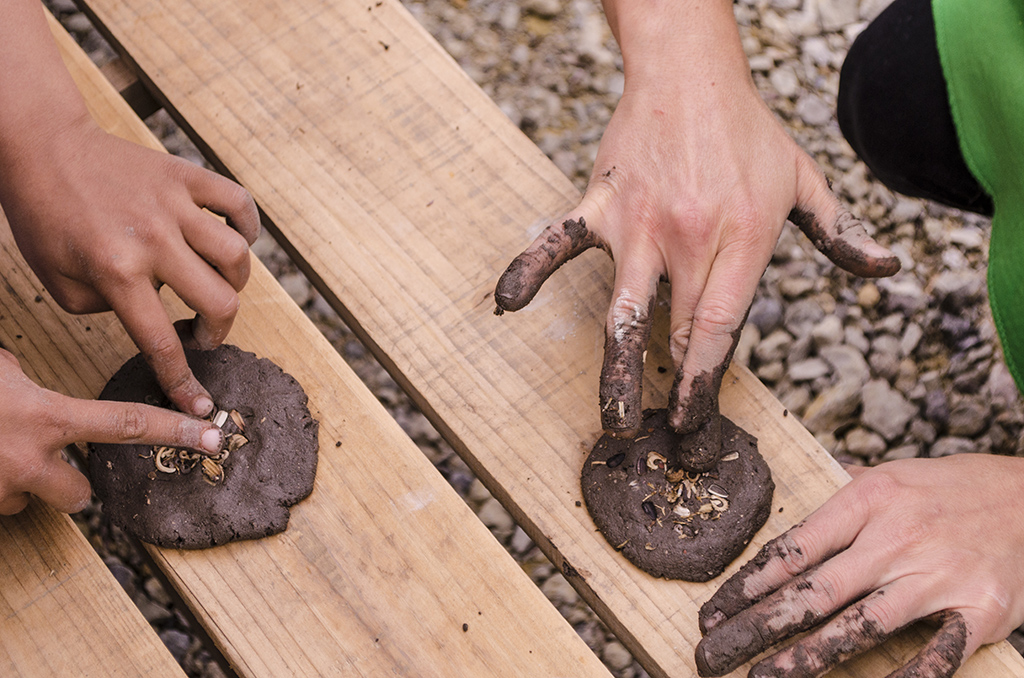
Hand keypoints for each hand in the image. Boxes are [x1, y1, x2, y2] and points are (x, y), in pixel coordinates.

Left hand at [0, 117, 259, 416]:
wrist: (43, 146)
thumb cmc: (45, 216)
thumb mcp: (58, 283)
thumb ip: (107, 309)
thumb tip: (151, 312)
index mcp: (117, 271)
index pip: (162, 341)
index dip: (184, 381)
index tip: (200, 405)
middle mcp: (153, 240)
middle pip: (220, 302)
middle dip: (218, 332)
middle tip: (203, 334)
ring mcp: (175, 206)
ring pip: (237, 257)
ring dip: (235, 284)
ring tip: (216, 286)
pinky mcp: (186, 177)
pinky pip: (238, 203)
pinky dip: (247, 226)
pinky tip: (235, 238)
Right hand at [0, 348, 223, 514]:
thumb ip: (22, 377)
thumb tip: (24, 376)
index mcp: (47, 418)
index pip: (127, 424)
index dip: (175, 431)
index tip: (211, 438)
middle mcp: (30, 461)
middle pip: (80, 495)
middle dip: (71, 485)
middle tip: (45, 461)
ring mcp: (4, 490)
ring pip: (34, 502)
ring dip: (24, 485)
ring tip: (0, 457)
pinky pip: (1, 505)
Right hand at [494, 1, 897, 469]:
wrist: (691, 72)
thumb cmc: (746, 129)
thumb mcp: (803, 178)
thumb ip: (840, 232)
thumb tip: (887, 267)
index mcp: (741, 238)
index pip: (719, 327)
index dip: (707, 382)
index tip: (697, 423)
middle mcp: (689, 238)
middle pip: (676, 333)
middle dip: (674, 391)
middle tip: (666, 439)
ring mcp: (639, 224)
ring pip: (623, 312)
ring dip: (617, 372)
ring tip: (615, 421)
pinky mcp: (600, 206)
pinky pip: (557, 242)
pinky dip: (529, 268)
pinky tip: (508, 301)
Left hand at [695, 455, 1023, 676]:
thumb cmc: (950, 489)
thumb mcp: (890, 475)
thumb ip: (841, 499)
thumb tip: (796, 513)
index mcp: (869, 499)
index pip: (794, 548)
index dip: (748, 585)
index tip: (714, 611)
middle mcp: (898, 536)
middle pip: (814, 591)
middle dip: (756, 627)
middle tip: (713, 652)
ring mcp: (939, 575)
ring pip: (861, 624)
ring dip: (806, 657)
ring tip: (764, 677)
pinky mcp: (981, 610)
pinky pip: (937, 654)